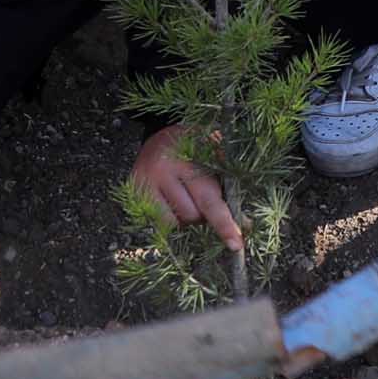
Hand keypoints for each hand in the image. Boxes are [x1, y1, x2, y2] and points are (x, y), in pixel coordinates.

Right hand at [130, 124, 244, 250]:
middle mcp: (163, 170)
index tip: (236, 244)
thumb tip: (244, 224)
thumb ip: (230, 186)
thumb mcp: (215, 156)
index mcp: (188, 158)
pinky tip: (174, 199)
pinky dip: (173, 217)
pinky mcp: (134, 192)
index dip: (224, 223)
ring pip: (177, 221)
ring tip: (189, 195)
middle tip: (210, 202)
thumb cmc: (195, 147)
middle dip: (207, 216)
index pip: (209, 199)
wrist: (161, 134)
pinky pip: (160, 221)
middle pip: (192, 214)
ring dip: (190, 216)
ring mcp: (145, 182)